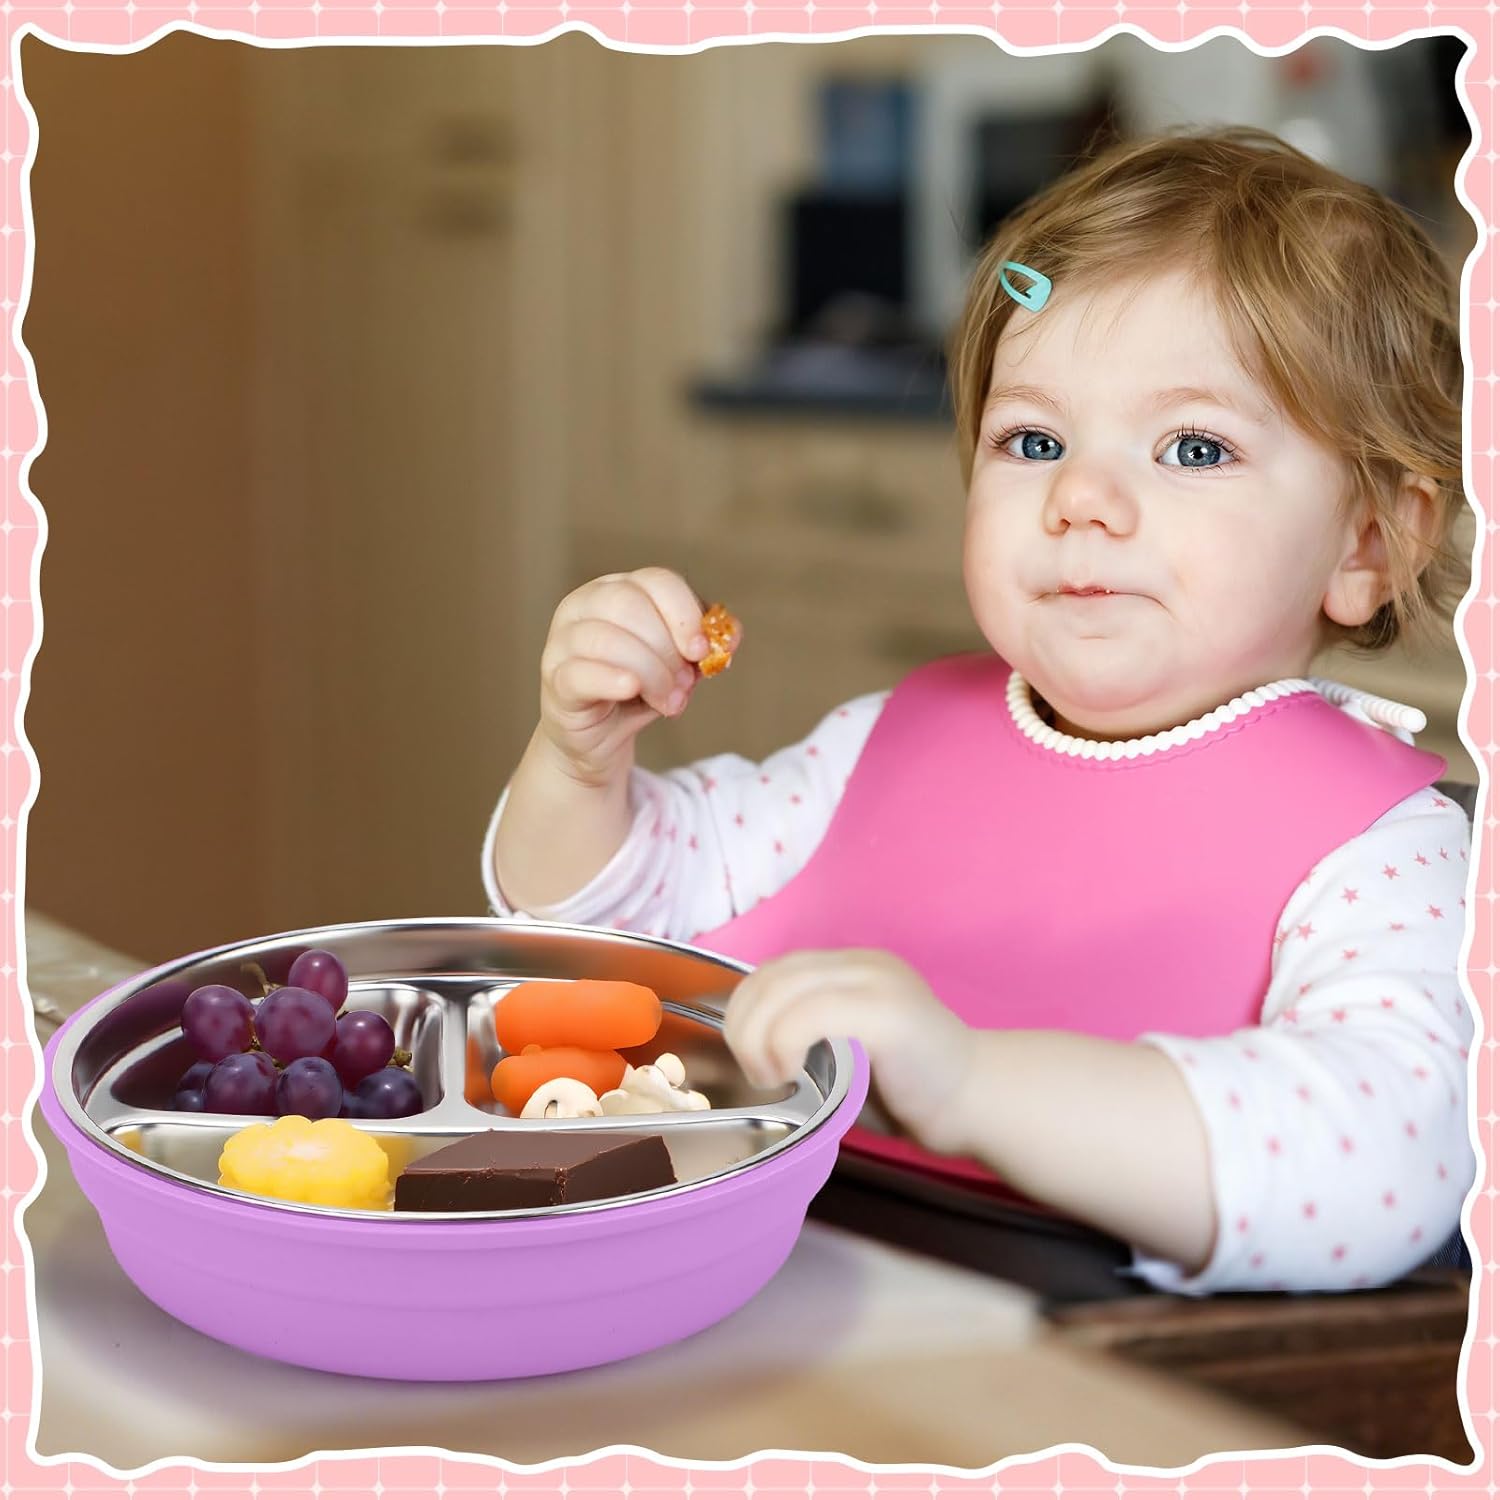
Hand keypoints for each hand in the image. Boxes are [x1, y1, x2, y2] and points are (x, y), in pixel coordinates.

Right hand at [537, 568, 737, 787]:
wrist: (601, 737)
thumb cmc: (640, 690)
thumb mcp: (678, 664)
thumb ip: (703, 646)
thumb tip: (730, 636)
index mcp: (617, 589)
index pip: (655, 581)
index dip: (684, 614)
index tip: (701, 651)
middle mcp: (584, 605)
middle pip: (629, 605)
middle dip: (666, 649)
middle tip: (685, 684)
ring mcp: (563, 641)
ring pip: (607, 639)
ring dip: (650, 673)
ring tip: (669, 702)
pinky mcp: (554, 679)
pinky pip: (581, 672)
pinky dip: (612, 679)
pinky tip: (632, 691)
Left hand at [724, 949, 974, 1155]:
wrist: (980, 1103)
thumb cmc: (913, 1090)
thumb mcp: (850, 1052)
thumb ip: (809, 1033)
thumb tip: (750, 1047)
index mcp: (853, 967)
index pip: (775, 969)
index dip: (744, 1009)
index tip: (748, 1057)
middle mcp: (863, 962)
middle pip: (772, 975)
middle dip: (744, 1025)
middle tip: (756, 1073)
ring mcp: (876, 981)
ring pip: (783, 989)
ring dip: (757, 1036)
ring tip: (769, 1076)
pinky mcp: (886, 1011)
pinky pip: (809, 1013)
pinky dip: (782, 1043)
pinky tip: (787, 1073)